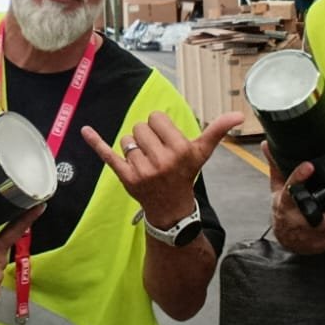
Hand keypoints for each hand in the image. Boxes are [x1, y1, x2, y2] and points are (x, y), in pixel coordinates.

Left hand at [82, 111, 242, 227]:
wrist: (172, 210)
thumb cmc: (185, 175)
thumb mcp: (202, 153)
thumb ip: (218, 131)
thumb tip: (239, 114)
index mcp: (180, 150)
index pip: (156, 118)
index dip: (159, 126)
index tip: (165, 139)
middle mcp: (162, 160)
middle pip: (140, 126)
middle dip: (146, 135)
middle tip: (155, 152)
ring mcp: (142, 170)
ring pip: (127, 139)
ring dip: (133, 146)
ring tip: (145, 161)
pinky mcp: (126, 178)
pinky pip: (108, 155)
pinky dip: (96, 142)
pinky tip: (85, 130)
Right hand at [265, 143, 324, 254]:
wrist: (285, 238)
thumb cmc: (283, 212)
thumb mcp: (278, 188)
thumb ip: (277, 166)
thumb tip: (268, 144)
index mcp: (285, 203)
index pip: (290, 188)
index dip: (299, 177)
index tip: (309, 166)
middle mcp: (295, 219)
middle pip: (312, 214)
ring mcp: (308, 233)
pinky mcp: (319, 243)